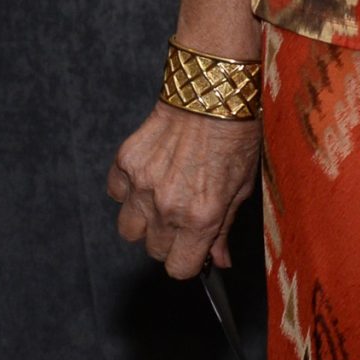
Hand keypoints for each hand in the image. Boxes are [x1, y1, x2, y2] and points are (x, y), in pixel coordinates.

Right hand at [106, 102, 262, 279]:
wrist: (213, 90)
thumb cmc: (237, 134)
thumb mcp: (242, 185)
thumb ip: (225, 227)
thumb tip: (218, 261)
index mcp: (201, 216)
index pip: (179, 268)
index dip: (188, 261)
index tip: (195, 248)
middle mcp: (167, 206)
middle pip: (154, 250)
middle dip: (170, 239)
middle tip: (186, 213)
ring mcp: (141, 185)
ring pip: (129, 229)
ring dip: (145, 220)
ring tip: (166, 196)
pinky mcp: (125, 163)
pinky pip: (117, 194)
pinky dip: (129, 190)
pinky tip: (152, 172)